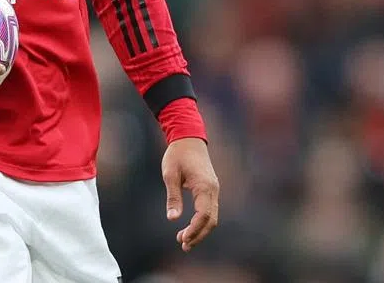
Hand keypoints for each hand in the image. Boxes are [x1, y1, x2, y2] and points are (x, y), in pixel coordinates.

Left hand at [161, 137, 219, 251]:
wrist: (188, 138)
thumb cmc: (177, 154)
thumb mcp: (170, 175)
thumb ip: (173, 197)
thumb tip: (172, 218)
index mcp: (204, 186)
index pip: (204, 215)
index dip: (194, 230)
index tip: (182, 239)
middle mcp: (213, 190)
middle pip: (211, 220)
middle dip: (199, 235)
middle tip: (183, 245)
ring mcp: (213, 190)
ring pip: (212, 217)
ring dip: (200, 230)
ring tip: (184, 240)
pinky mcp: (210, 189)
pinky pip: (209, 210)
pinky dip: (202, 221)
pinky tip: (190, 227)